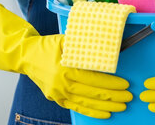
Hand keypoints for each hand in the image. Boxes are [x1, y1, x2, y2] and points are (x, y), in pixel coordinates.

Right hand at [0, 4, 131, 118]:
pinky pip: (77, 108)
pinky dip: (92, 112)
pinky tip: (104, 114)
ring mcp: (59, 94)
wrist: (25, 56)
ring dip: (106, 106)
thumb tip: (108, 47)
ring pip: (87, 103)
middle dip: (113, 97)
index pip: (94, 79)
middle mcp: (62, 84)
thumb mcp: (66, 41)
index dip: (111, 83)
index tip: (125, 84)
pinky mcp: (57, 99)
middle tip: (129, 97)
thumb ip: (84, 45)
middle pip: (93, 93)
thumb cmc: (47, 46)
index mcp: (66, 68)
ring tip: (121, 106)